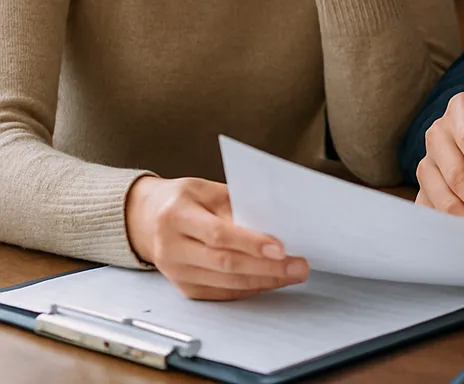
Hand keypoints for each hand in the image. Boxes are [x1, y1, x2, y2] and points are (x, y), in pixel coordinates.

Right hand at [125, 176, 309, 299]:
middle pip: (224, 263)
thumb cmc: (183, 199)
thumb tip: (273, 223)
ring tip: (292, 274)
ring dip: (263, 281)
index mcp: (177, 215)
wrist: (145, 218)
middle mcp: (172, 247)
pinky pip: (220, 293)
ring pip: (225, 283)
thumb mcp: (206, 190)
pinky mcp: (183, 287)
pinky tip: (269, 281)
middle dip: (266, 267)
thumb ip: (236, 204)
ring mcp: (175, 272)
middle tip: (298, 266)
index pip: (218, 234)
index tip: (281, 248)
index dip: (250, 243)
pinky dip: (248, 288)